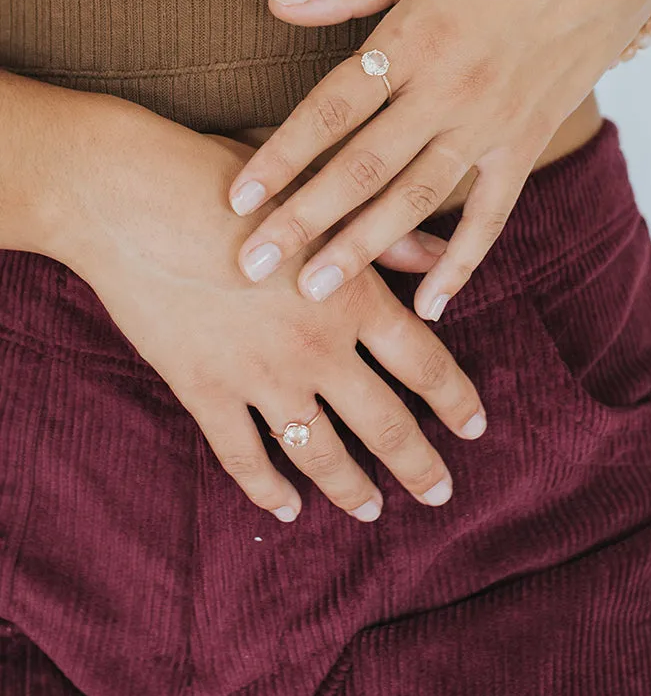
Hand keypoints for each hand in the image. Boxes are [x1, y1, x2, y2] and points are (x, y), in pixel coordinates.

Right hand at [58, 101, 483, 522]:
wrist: (131, 200)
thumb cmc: (228, 185)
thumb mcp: (317, 202)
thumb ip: (385, 240)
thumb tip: (442, 258)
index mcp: (351, 298)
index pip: (426, 366)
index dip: (456, 400)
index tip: (475, 427)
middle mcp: (315, 349)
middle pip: (385, 424)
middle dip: (419, 466)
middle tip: (440, 492)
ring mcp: (258, 377)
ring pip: (320, 453)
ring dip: (353, 489)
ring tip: (373, 510)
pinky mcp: (204, 391)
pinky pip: (243, 457)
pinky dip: (266, 489)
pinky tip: (286, 509)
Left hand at [227, 0, 650, 318]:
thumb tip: (276, 2)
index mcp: (413, 39)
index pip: (332, 109)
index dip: (282, 155)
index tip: (238, 198)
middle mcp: (447, 90)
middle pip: (363, 167)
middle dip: (305, 219)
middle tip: (254, 264)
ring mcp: (489, 125)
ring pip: (416, 199)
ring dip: (363, 247)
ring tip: (315, 290)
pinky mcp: (524, 148)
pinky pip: (490, 216)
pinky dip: (462, 263)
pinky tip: (429, 304)